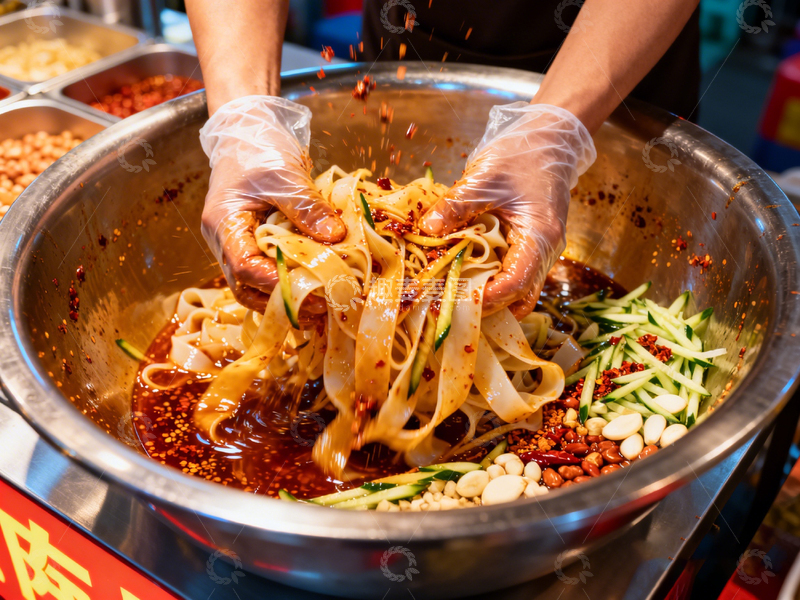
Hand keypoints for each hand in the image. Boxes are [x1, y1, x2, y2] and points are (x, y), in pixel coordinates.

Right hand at [199, 96, 345, 311]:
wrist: (249, 132)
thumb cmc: (259, 149)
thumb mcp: (285, 176)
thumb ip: (307, 208)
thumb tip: (335, 238)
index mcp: (223, 224)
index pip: (243, 267)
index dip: (276, 283)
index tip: (311, 289)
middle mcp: (225, 241)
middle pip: (246, 287)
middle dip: (281, 301)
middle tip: (322, 307)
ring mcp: (239, 245)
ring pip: (255, 287)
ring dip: (286, 299)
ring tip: (322, 307)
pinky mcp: (255, 244)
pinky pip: (269, 273)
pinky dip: (290, 284)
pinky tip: (315, 289)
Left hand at [418, 102, 595, 317]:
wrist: (549, 140)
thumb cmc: (522, 154)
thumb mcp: (484, 178)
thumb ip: (456, 205)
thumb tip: (427, 230)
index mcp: (540, 237)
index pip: (516, 284)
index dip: (485, 298)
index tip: (453, 298)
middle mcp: (544, 252)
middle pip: (518, 297)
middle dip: (484, 305)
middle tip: (446, 300)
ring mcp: (537, 252)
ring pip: (514, 291)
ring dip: (485, 294)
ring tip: (450, 289)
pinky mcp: (526, 247)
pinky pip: (508, 274)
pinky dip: (487, 278)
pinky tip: (460, 271)